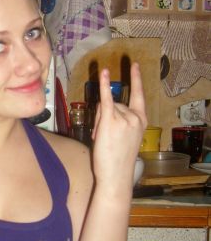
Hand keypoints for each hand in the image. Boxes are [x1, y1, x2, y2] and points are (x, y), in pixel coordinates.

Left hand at [91, 63, 146, 190]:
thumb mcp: (124, 136)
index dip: (136, 79)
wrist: (116, 175)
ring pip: (104, 107)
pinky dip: (104, 85)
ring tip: (101, 139)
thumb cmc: (117, 159)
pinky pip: (106, 99)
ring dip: (99, 120)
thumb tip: (104, 106)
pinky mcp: (111, 120)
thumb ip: (117, 118)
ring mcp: (124, 118)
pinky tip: (104, 73)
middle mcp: (135, 117)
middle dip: (105, 117)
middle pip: (113, 103)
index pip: (138, 96)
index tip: (134, 65)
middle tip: (105, 138)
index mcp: (142, 120)